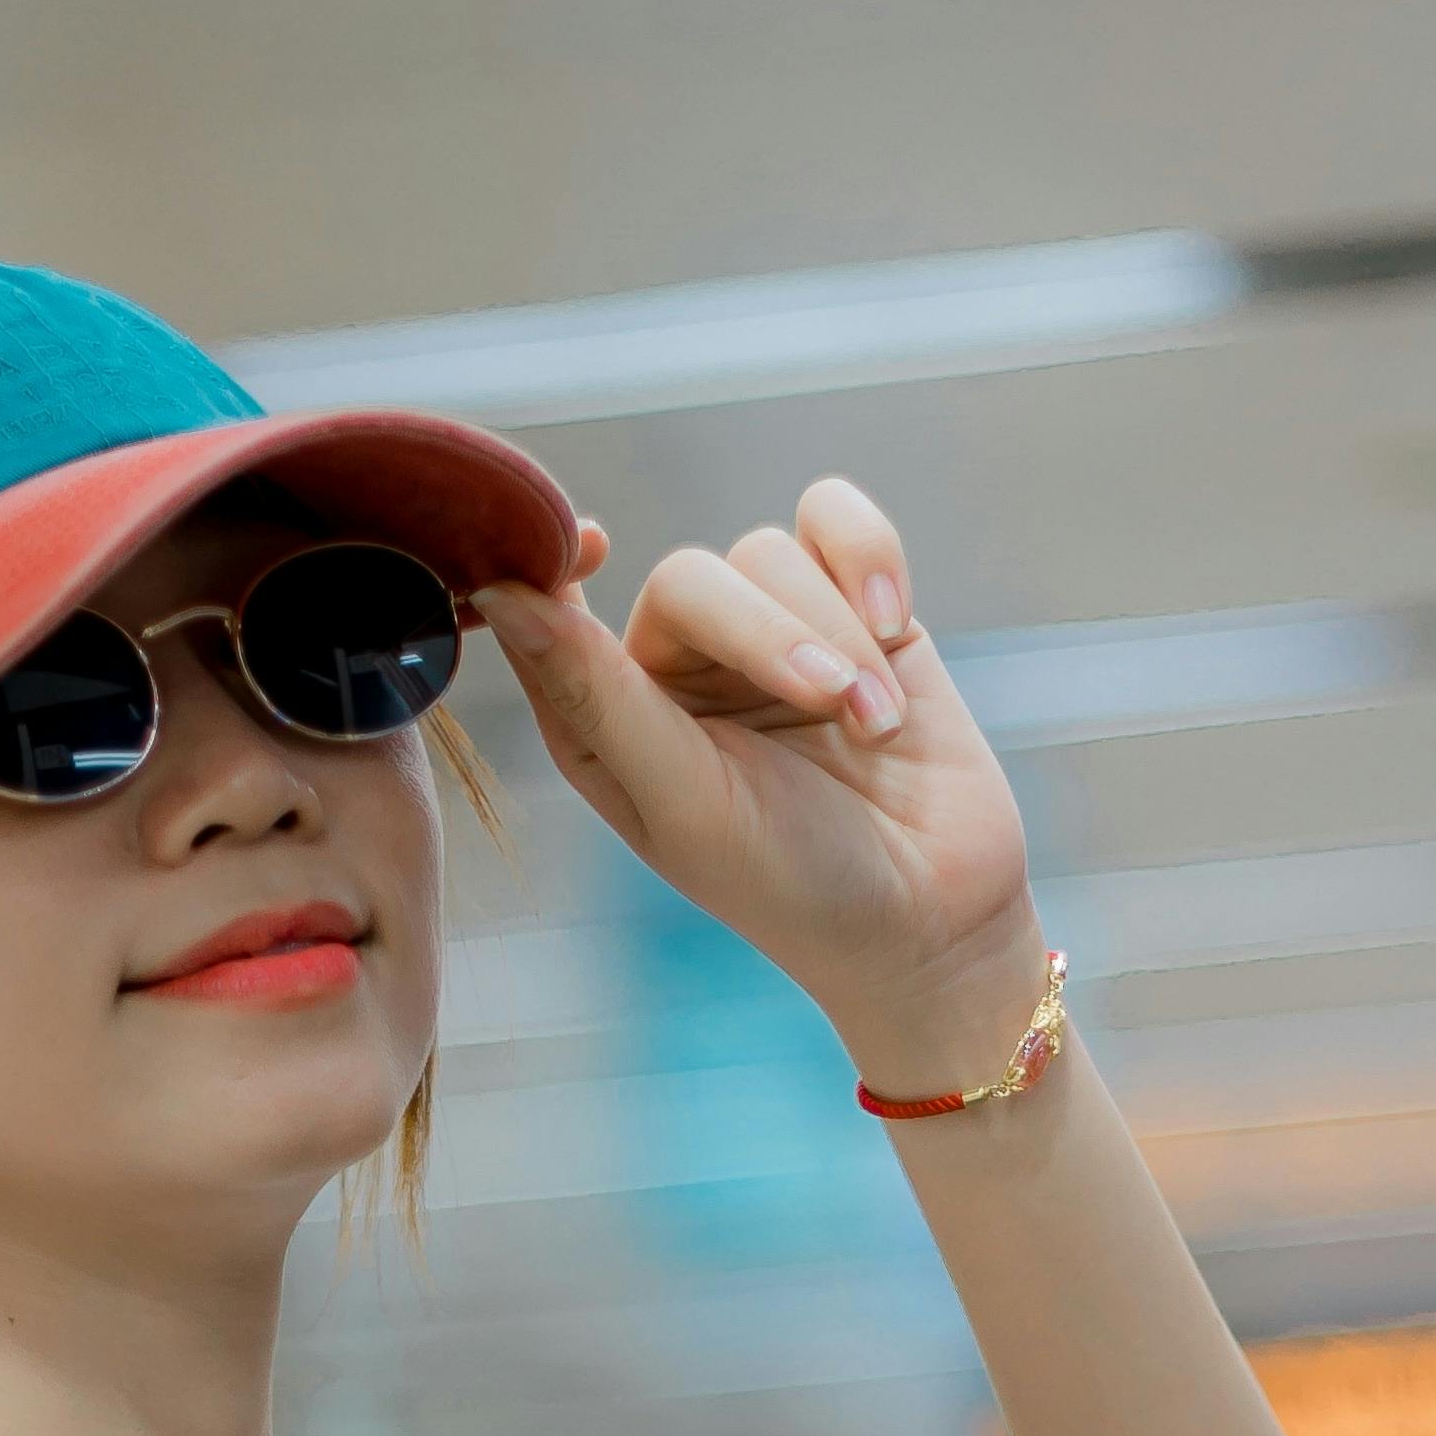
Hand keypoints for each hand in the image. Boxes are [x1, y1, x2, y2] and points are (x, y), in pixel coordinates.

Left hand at [477, 482, 1048, 1102]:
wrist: (935, 914)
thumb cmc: (792, 883)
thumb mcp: (684, 802)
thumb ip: (596, 696)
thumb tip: (500, 596)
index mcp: (606, 718)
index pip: (555, 608)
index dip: (557, 560)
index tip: (593, 545)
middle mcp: (676, 665)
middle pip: (692, 577)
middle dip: (770, 634)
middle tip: (833, 703)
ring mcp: (766, 630)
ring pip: (774, 553)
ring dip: (840, 636)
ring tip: (877, 728)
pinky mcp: (851, 607)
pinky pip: (839, 521)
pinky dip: (872, 562)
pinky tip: (896, 627)